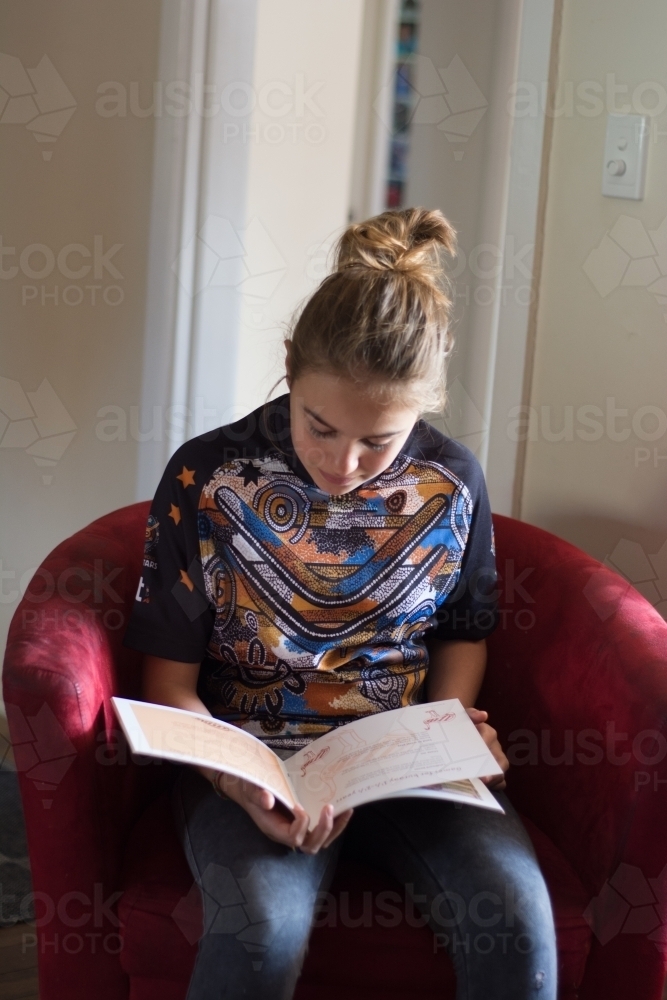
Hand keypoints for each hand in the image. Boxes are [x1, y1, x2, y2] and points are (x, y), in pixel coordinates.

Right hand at [220, 775, 353, 852]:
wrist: (254, 788)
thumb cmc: (252, 789)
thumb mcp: (251, 788)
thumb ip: (257, 793)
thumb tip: (267, 799)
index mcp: (275, 829)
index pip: (293, 838)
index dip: (300, 825)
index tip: (298, 805)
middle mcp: (289, 834)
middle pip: (310, 846)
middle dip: (323, 829)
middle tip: (328, 807)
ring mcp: (299, 831)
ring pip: (320, 842)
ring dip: (334, 828)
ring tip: (346, 809)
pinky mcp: (307, 824)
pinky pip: (324, 832)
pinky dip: (336, 823)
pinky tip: (345, 808)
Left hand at [466, 707, 508, 789]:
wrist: (456, 734)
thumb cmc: (461, 726)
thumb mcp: (462, 717)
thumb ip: (471, 714)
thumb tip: (483, 715)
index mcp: (487, 733)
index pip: (490, 736)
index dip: (485, 744)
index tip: (479, 749)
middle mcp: (494, 748)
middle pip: (501, 760)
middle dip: (494, 771)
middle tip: (483, 779)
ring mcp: (496, 761)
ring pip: (501, 772)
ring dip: (494, 780)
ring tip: (483, 786)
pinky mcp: (494, 773)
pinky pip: (500, 782)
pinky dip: (495, 786)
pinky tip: (484, 790)